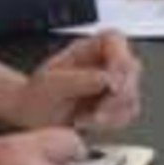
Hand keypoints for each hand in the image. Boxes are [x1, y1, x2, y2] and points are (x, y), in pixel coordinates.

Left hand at [12, 32, 141, 131]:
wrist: (31, 118)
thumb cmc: (37, 97)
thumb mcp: (52, 84)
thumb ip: (81, 79)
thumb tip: (109, 79)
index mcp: (87, 48)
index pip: (115, 40)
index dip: (120, 58)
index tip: (113, 83)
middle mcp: (103, 63)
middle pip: (131, 69)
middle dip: (118, 94)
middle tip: (99, 111)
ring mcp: (112, 84)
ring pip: (132, 95)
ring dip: (114, 112)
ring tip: (86, 120)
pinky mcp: (115, 106)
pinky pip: (126, 114)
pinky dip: (112, 123)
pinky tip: (90, 123)